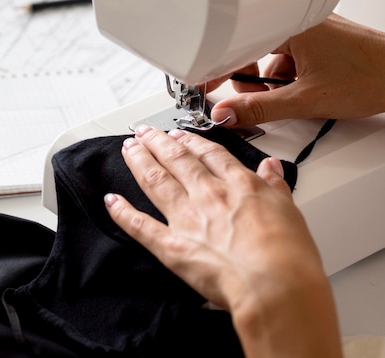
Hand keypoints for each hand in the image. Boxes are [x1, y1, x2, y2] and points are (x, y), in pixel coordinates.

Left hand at [104, 126, 356, 357]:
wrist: (273, 285)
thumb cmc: (287, 256)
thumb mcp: (291, 211)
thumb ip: (275, 186)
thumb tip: (271, 168)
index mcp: (238, 185)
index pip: (209, 155)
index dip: (190, 142)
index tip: (178, 135)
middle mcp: (208, 195)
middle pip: (176, 160)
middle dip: (157, 143)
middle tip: (143, 132)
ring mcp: (186, 219)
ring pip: (155, 181)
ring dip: (139, 162)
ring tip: (128, 148)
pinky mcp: (170, 246)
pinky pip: (139, 225)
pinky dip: (122, 212)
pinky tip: (111, 200)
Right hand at [208, 14, 384, 126]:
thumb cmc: (372, 76)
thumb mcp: (306, 100)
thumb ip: (260, 109)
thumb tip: (228, 114)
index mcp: (290, 29)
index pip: (238, 47)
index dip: (218, 69)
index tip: (205, 86)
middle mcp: (297, 27)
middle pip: (250, 55)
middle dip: (250, 83)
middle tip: (255, 102)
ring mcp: (307, 36)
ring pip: (267, 63)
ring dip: (270, 86)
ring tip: (290, 98)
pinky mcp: (315, 46)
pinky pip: (284, 64)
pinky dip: (285, 82)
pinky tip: (300, 93)